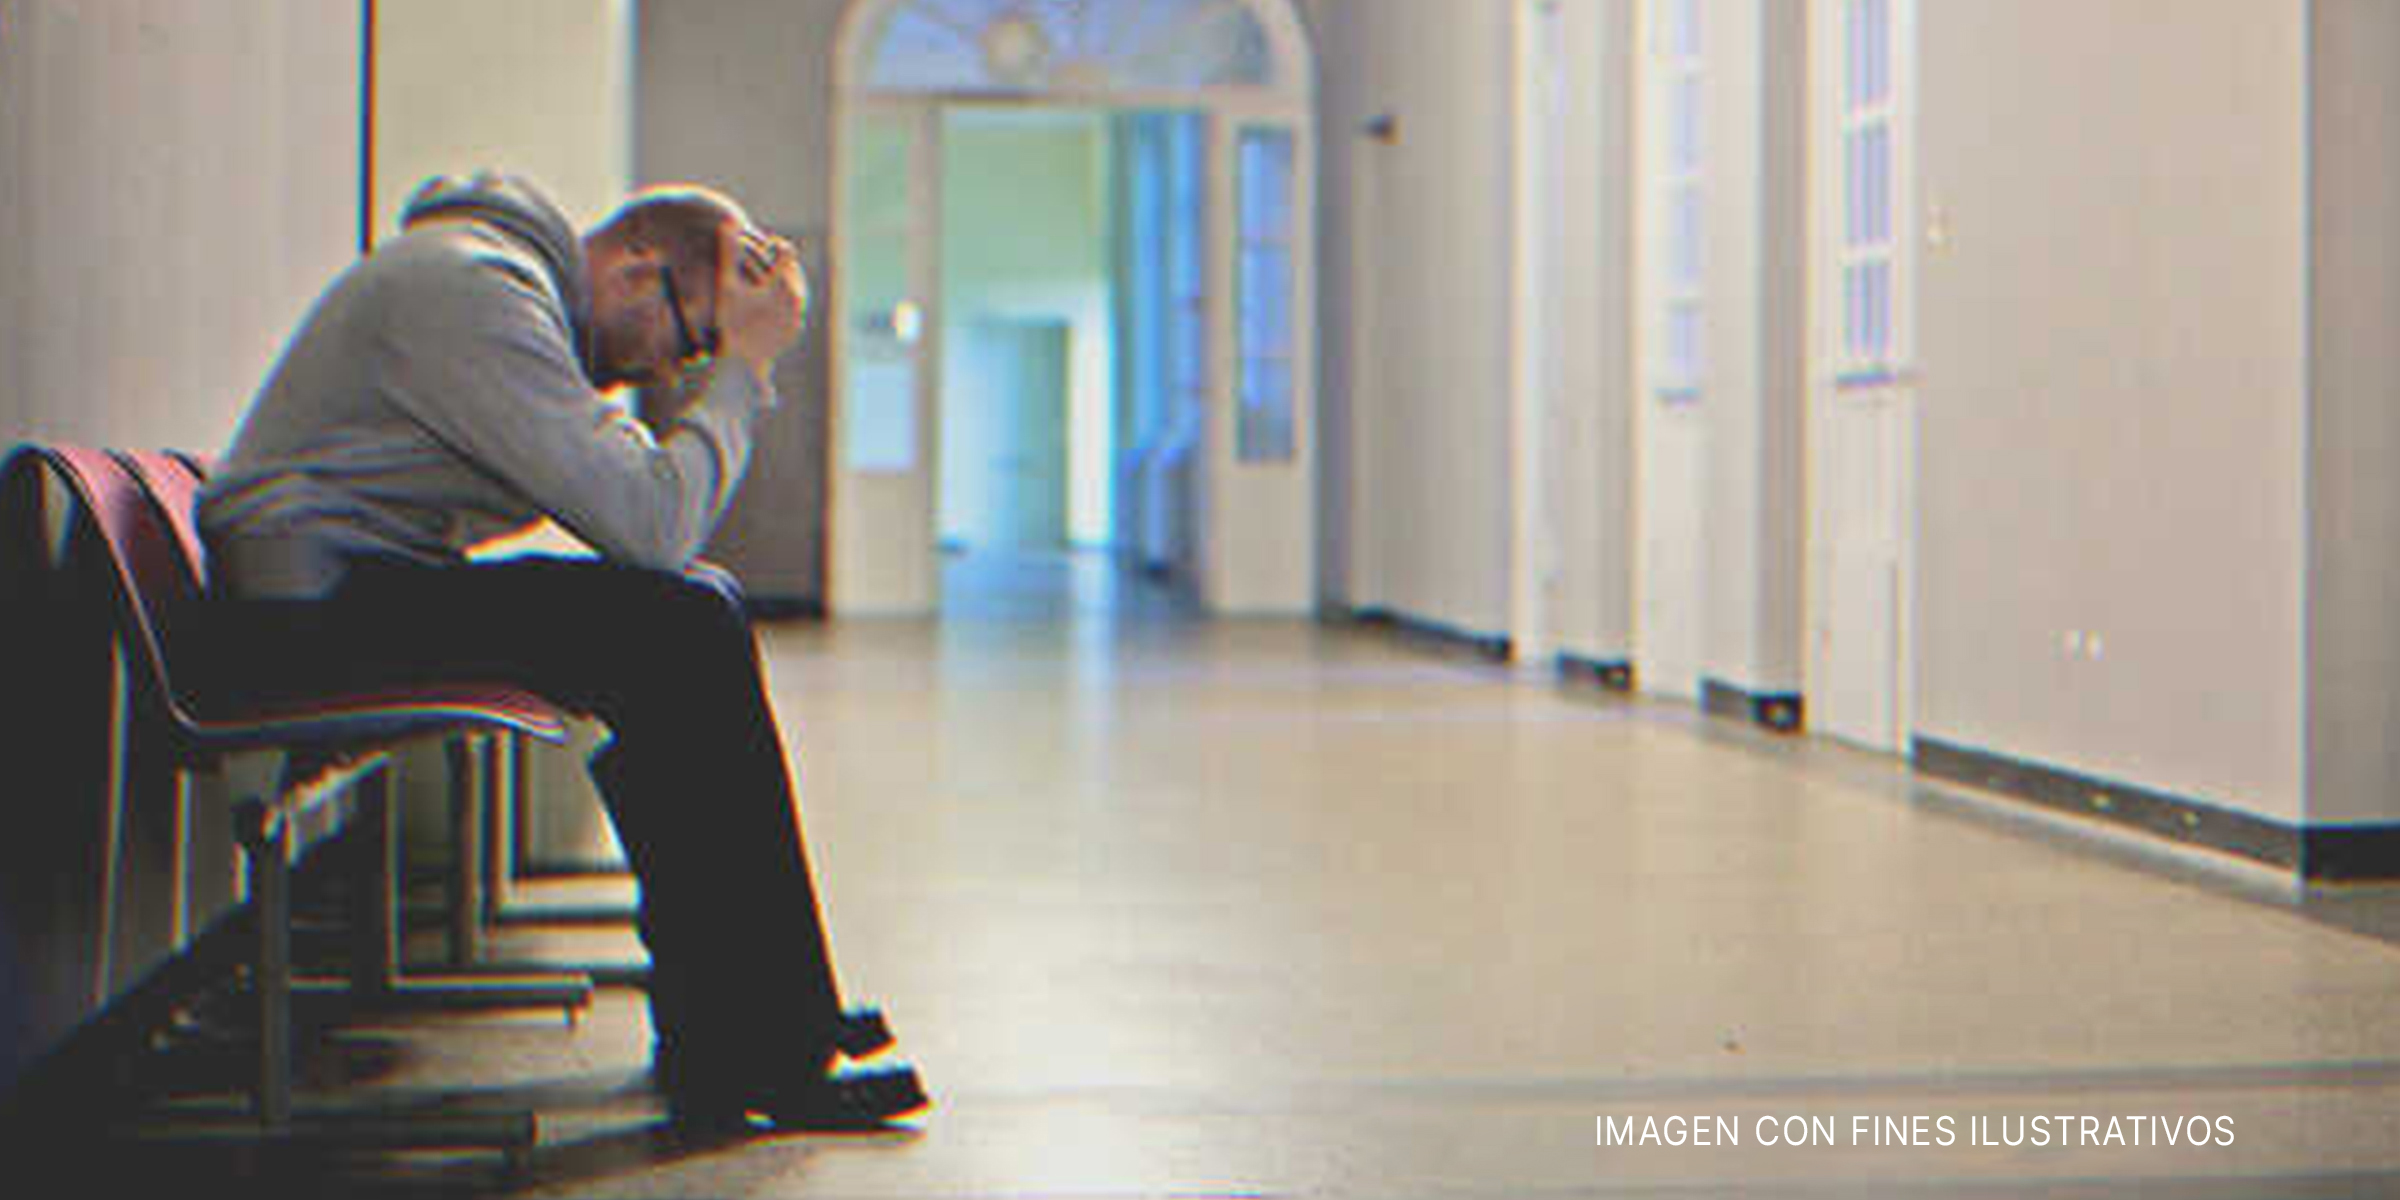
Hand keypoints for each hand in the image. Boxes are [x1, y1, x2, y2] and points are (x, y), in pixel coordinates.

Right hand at [715, 225, 806, 379]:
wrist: (739, 361)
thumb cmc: (729, 319)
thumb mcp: (726, 284)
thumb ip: (728, 251)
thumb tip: (728, 221)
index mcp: (781, 283)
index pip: (785, 253)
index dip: (776, 246)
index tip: (770, 243)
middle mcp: (794, 299)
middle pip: (793, 273)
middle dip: (782, 265)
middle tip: (773, 257)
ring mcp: (797, 316)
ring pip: (795, 291)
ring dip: (785, 283)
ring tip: (772, 278)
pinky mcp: (795, 330)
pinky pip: (792, 312)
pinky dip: (784, 305)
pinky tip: (772, 303)